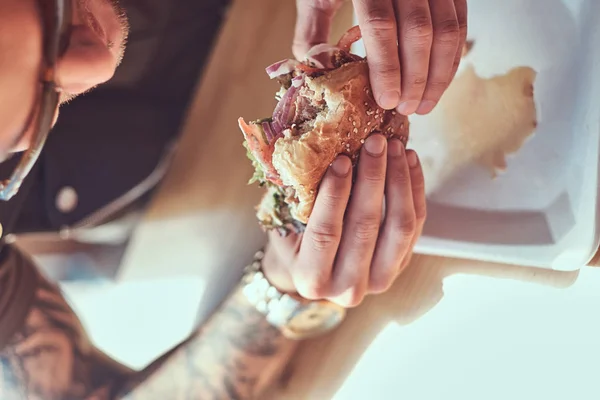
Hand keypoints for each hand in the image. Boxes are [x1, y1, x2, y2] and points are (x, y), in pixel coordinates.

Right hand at [262, 135, 425, 307]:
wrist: (315, 269)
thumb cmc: (294, 241)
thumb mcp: (285, 224)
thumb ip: (299, 200)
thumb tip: (316, 152)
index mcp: (312, 279)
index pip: (325, 234)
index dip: (334, 195)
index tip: (342, 160)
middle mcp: (348, 288)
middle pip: (367, 228)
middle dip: (372, 179)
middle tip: (375, 142)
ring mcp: (379, 280)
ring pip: (400, 228)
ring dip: (399, 182)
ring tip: (395, 147)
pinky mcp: (402, 265)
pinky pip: (416, 225)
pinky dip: (415, 190)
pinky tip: (409, 161)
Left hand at [293, 0, 467, 115]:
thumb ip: (312, 29)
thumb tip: (318, 72)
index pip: (381, 25)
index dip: (386, 68)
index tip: (387, 101)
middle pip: (419, 31)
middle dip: (416, 78)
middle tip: (407, 110)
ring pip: (447, 29)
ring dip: (439, 74)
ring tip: (424, 104)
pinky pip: (459, 22)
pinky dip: (452, 57)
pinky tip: (439, 81)